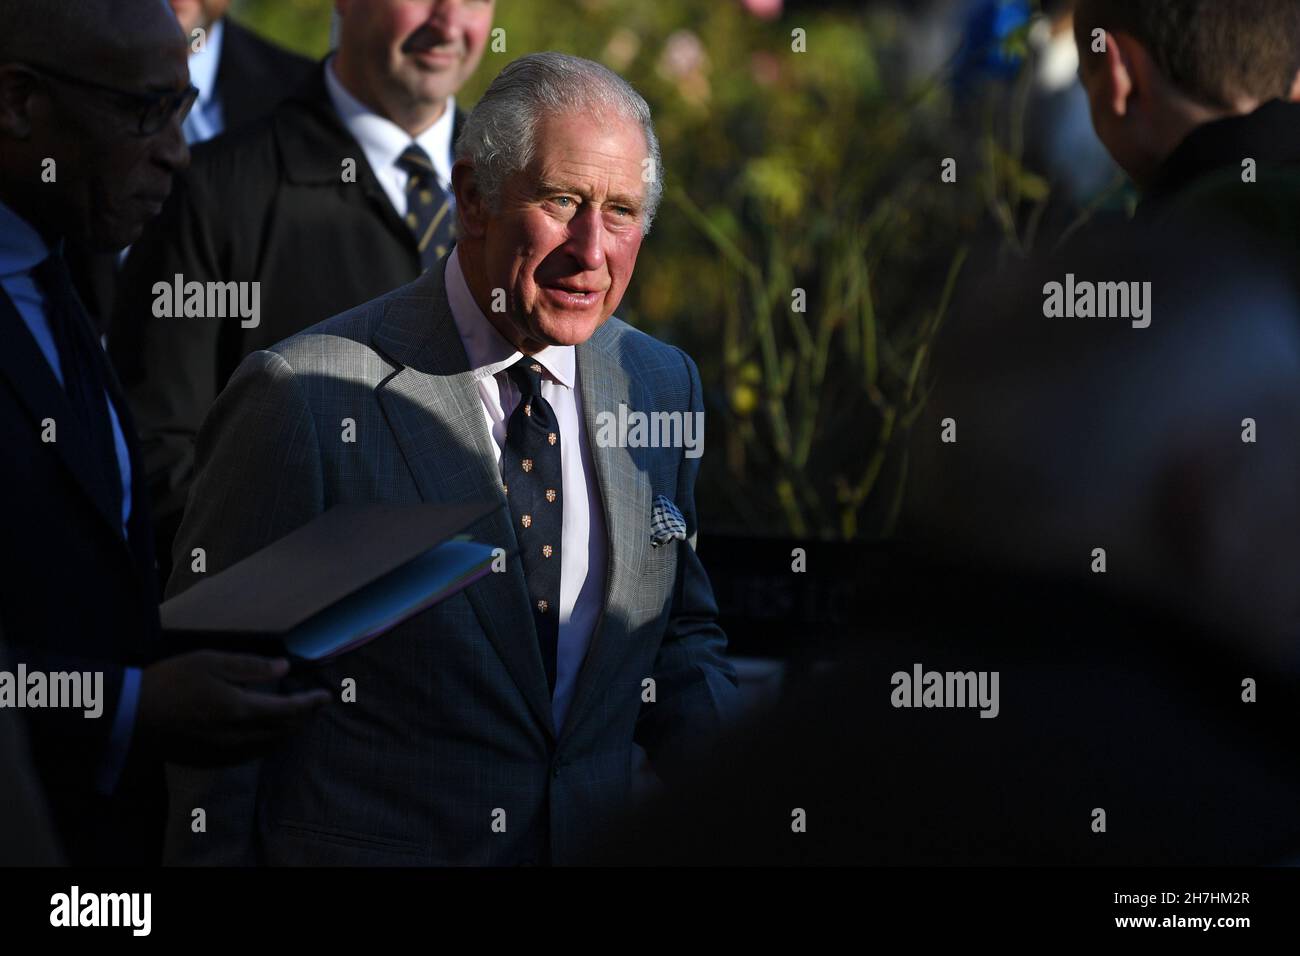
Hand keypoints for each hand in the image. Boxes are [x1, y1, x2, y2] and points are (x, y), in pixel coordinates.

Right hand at [137, 651, 329, 765]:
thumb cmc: (169, 681)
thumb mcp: (210, 661)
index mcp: (240, 709)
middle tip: (315, 706)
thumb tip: (284, 667)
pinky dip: (266, 745)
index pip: (288, 710)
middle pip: (282, 731)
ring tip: (297, 720)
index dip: (310, 703)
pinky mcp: (209, 760)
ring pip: (267, 747)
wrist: (129, 716)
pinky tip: (265, 736)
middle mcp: (236, 736)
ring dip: (286, 733)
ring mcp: (222, 752)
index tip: (326, 696)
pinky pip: (248, 756)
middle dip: (303, 719)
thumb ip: (250, 666)